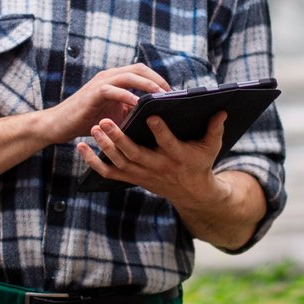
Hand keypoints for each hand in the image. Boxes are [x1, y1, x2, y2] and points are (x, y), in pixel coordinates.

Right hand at [41, 62, 168, 143]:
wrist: (59, 124)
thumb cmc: (88, 120)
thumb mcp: (115, 115)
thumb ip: (131, 110)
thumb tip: (154, 115)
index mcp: (115, 78)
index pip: (141, 70)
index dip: (158, 78)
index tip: (171, 92)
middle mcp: (109, 76)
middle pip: (139, 68)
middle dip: (157, 79)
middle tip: (170, 93)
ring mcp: (100, 82)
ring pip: (128, 75)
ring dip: (146, 84)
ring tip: (160, 95)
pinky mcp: (93, 93)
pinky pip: (113, 90)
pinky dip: (127, 95)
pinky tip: (137, 104)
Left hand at [77, 109, 227, 209]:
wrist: (192, 193)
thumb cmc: (201, 163)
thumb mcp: (211, 147)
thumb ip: (215, 129)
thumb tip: (222, 110)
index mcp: (178, 156)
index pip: (168, 143)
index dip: (161, 131)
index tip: (152, 115)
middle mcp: (158, 166)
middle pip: (135, 153)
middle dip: (119, 138)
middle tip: (105, 121)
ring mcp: (143, 174)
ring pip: (120, 162)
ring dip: (105, 147)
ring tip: (94, 129)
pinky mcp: (132, 177)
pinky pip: (109, 172)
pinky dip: (93, 162)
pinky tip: (81, 147)